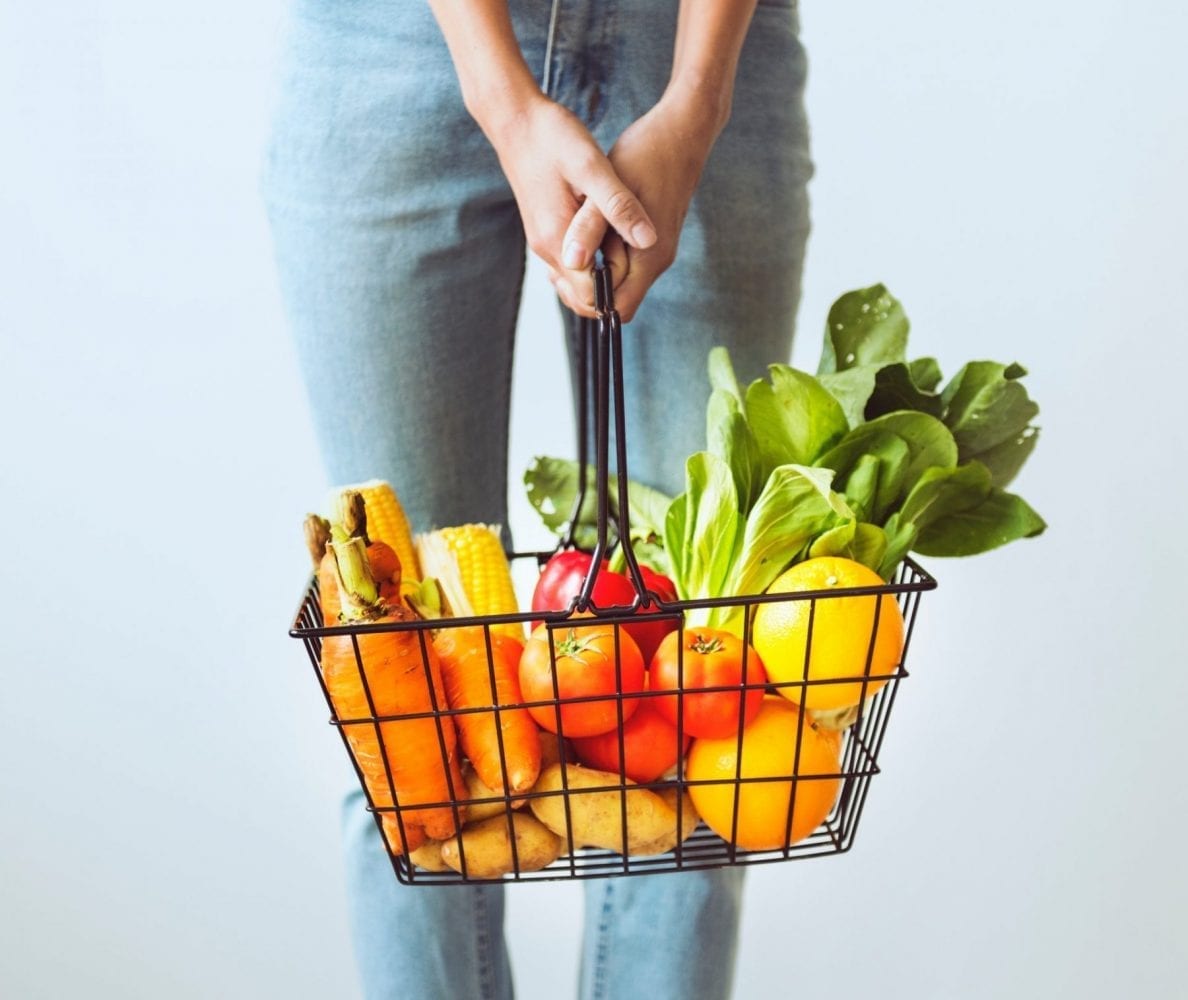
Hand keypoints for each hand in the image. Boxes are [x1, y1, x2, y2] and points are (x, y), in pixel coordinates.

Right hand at [481, 94, 657, 317]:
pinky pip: (570, 263)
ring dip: (602, 276)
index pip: (590, 297)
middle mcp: (546, 249)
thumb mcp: (593, 167)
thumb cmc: (553, 138)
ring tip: (627, 249)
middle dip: (611, 290)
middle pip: (580, 297)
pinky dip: (591, 262)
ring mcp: (543, 241)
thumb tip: (649, 241)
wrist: (515, 119)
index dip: (618, 290)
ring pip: (574, 282)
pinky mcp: (545, 230)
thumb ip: (619, 206)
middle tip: (638, 260)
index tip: (641, 266)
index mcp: (558, 241)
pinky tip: (610, 239)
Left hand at [552, 86, 724, 321]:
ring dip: (592, 266)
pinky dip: (601, 252)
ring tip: (571, 237)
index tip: (563, 270)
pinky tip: (585, 227)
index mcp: (649, 257)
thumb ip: (590, 228)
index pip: (615, 309)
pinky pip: (621, 261)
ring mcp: (655, 251)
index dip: (586, 299)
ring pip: (616, 280)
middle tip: (562, 252)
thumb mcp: (610, 187)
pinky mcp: (649, 238)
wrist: (682, 130)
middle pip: (615, 300)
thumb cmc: (647, 154)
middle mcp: (656, 261)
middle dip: (585, 284)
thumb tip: (571, 261)